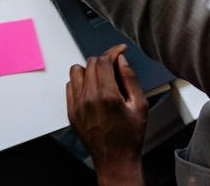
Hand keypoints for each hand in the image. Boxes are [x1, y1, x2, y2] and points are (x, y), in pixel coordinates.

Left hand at [67, 44, 146, 185]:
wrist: (115, 159)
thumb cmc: (129, 136)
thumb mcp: (139, 106)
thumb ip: (130, 79)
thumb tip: (122, 61)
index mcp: (107, 95)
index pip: (103, 60)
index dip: (113, 51)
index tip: (119, 50)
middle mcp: (88, 98)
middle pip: (90, 63)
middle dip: (104, 61)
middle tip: (114, 68)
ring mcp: (77, 105)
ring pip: (76, 72)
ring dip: (89, 70)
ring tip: (102, 79)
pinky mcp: (71, 111)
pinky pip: (70, 86)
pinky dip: (80, 83)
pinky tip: (92, 90)